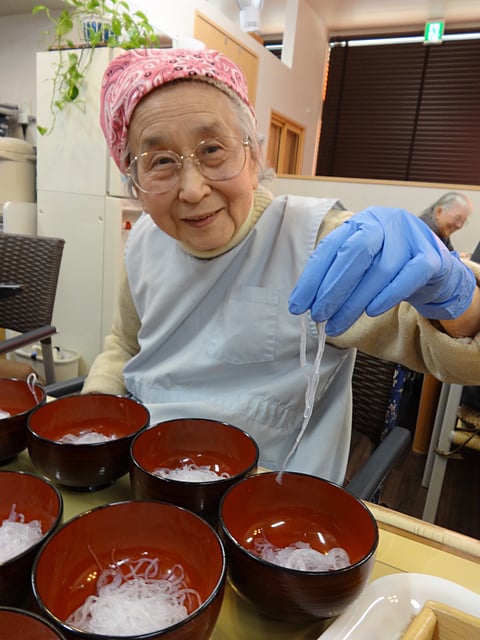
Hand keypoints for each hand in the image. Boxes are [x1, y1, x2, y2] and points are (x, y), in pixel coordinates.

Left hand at [289, 207, 475, 335]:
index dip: (311, 279)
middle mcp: (385, 222)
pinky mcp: (431, 257)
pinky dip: (387, 296)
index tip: (297, 306)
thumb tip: (304, 304)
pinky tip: (371, 311)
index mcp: (361, 223)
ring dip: (356, 301)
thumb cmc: (389, 269)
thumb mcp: (360, 267)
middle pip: (355, 253)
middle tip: (319, 316)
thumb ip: (335, 279)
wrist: (435, 270)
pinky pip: (408, 277)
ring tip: (339, 323)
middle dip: (333, 289)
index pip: (330, 248)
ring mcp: (411, 237)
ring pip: (380, 269)